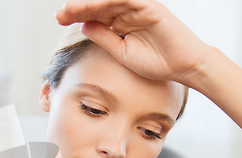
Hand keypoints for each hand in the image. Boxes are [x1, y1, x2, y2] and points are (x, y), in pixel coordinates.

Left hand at [55, 0, 213, 86]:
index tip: (60, 21)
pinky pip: (125, 0)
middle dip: (78, 9)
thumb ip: (103, 38)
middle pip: (98, 6)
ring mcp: (138, 8)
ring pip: (109, 1)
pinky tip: (91, 5)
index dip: (77, 16)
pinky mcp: (150, 6)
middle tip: (59, 15)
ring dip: (88, 4)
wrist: (182, 67)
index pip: (95, 16)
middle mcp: (128, 12)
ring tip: (69, 9)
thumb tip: (83, 26)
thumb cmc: (155, 62)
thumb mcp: (121, 52)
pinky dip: (107, 2)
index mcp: (121, 23)